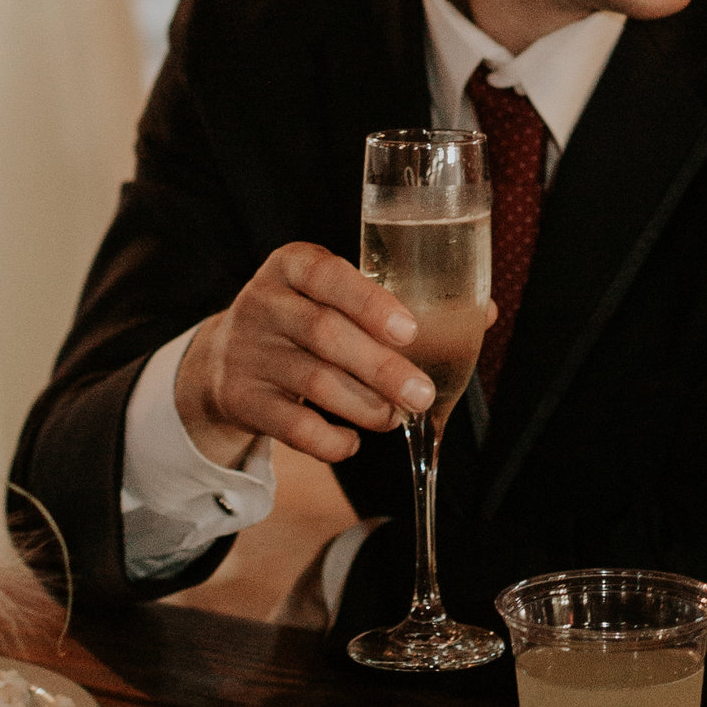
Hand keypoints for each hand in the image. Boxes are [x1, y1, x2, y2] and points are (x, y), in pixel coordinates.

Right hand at [175, 244, 451, 465]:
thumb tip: (483, 313)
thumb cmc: (305, 321)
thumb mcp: (336, 297)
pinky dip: (330, 441)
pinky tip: (353, 440)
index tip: (410, 330)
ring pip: (312, 382)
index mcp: (293, 265)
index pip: (327, 274)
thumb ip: (400, 301)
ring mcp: (247, 351)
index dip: (369, 302)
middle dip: (381, 368)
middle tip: (421, 393)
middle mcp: (265, 302)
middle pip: (325, 334)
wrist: (224, 359)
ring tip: (396, 416)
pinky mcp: (241, 398)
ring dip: (364, 405)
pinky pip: (291, 427)